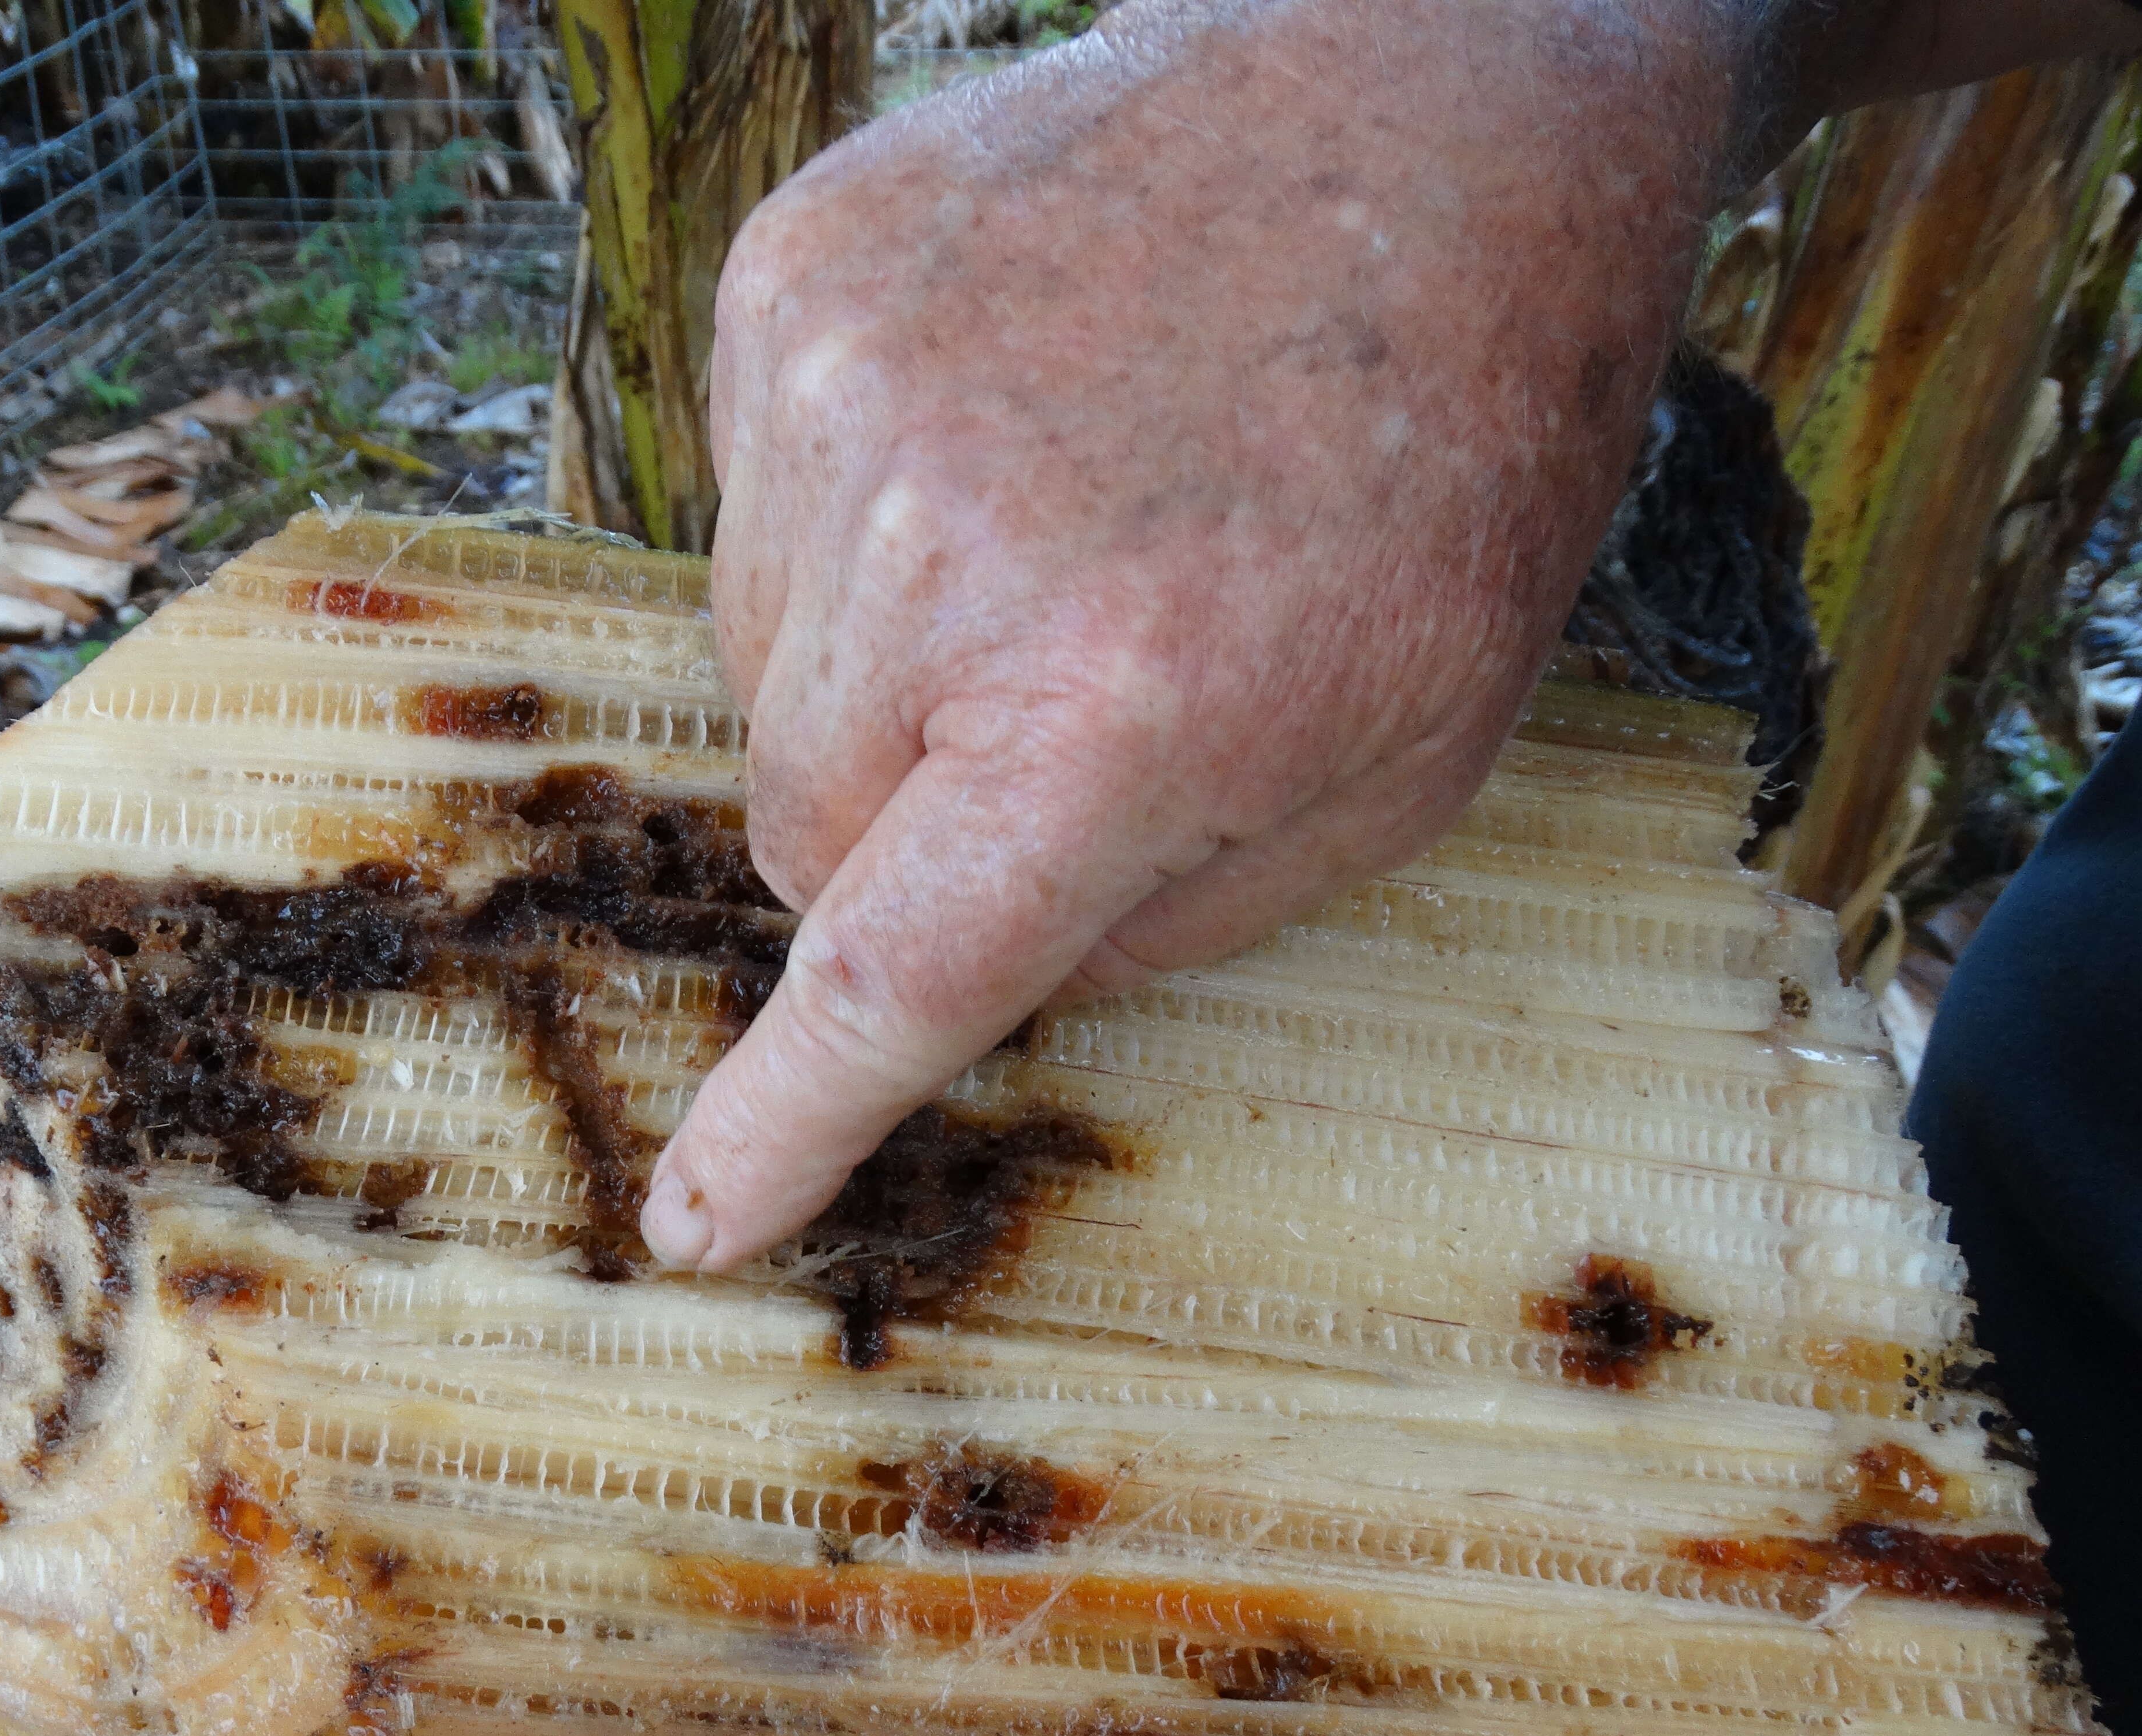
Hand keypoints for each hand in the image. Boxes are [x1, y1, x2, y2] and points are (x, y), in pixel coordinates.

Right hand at [640, 0, 1742, 1269]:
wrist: (1437, 104)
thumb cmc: (1445, 453)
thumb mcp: (1393, 764)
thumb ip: (1169, 921)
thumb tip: (974, 986)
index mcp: (1121, 703)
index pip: (890, 969)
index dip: (786, 1113)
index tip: (696, 1218)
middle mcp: (943, 551)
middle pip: (801, 826)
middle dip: (905, 826)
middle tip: (1054, 716)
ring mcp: (841, 392)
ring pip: (761, 668)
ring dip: (879, 661)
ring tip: (1054, 527)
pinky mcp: (791, 278)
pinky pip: (749, 504)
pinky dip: (852, 515)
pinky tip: (1000, 425)